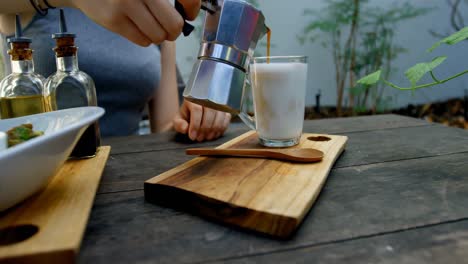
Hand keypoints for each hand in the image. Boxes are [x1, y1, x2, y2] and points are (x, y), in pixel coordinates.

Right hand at [69, 0, 200, 45]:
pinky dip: (144, 38)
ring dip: (158, 35)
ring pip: (159, 36)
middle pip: (174, 25)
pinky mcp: (114, 20)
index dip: (192, 9)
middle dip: (174, 30)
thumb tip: (188, 15)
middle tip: (168, 26)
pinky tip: (135, 25)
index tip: (188, 13)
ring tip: (148, 23)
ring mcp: (126, 3)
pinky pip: (143, 41)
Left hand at [173, 100, 230, 141]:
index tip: (192, 136)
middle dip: (205, 128)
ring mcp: (217, 102)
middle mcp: (207, 97)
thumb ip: (179, 124)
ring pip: (220, 115)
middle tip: (199, 139)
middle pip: (210, 112)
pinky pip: (227, 118)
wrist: (195, 113)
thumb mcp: (179, 120)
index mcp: (193, 98)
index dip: (195, 125)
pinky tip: (214, 134)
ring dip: (214, 129)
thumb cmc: (187, 116)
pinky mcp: (225, 109)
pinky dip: (221, 128)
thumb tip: (185, 128)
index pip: (197, 109)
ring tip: (206, 137)